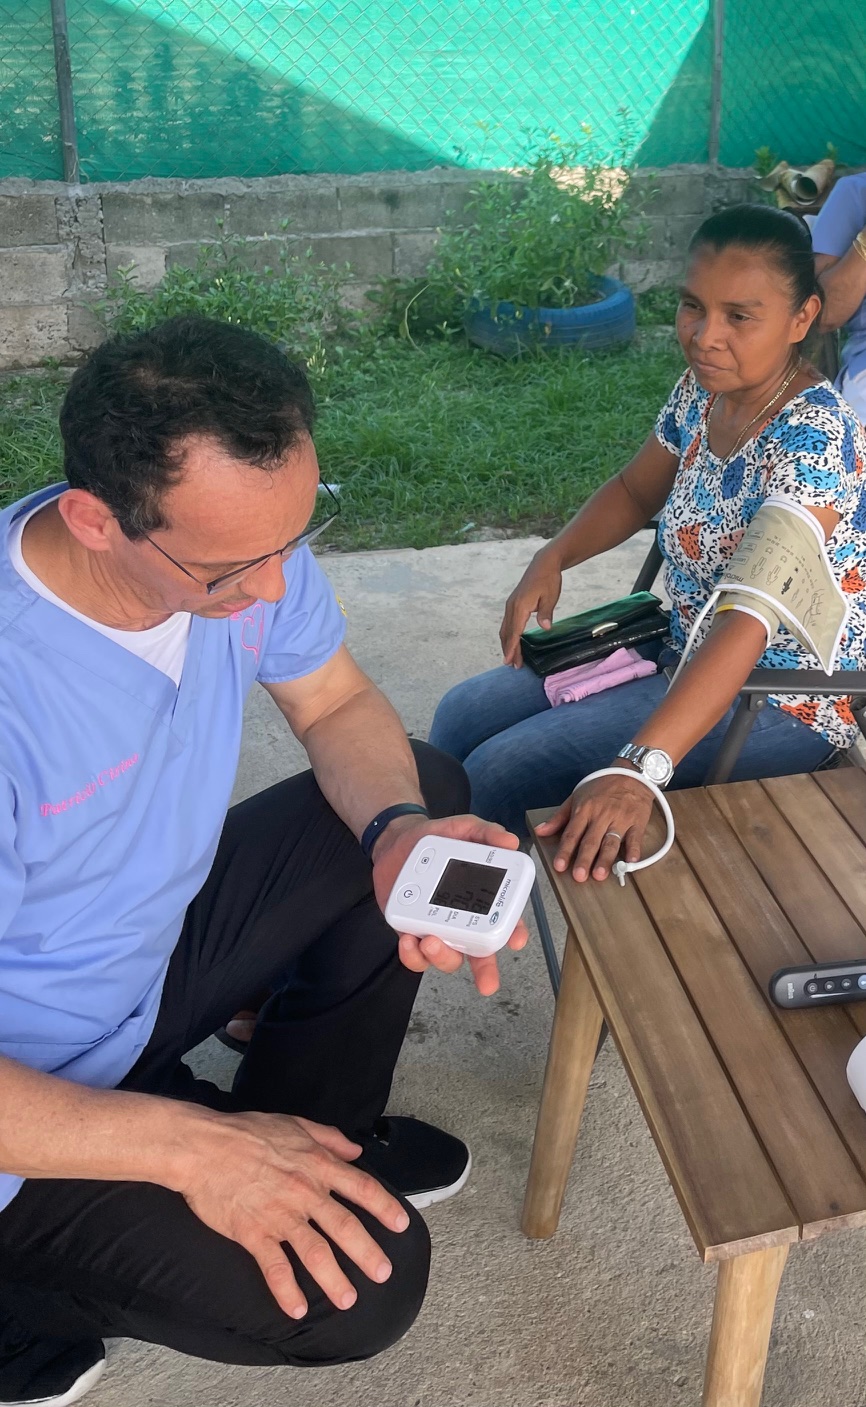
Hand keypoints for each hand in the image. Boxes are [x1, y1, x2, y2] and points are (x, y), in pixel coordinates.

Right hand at [173, 1108, 410, 1319]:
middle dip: (367, 1253)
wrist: (204, 1147)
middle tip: (383, 1274)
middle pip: (345, 1227)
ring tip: (348, 1299)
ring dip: (334, 1280)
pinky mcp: (253, 1234)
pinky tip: (297, 1310)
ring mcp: (280, 1215)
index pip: (361, 1188)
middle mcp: (305, 1192)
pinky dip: (286, 1291)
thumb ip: (329, 1137)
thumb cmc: (247, 1132)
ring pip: (315, 1253)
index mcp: (317, 1164)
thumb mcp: (295, 1123)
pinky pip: (275, 1268)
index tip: (401, 1224)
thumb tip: (354, 1151)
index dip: (384, 1207)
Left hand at [371, 814, 528, 994]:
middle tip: (488, 982)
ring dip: (443, 957)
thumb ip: (486, 832)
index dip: (513, 933)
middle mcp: (462, 920)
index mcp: (482, 898)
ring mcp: (438, 929)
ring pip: (447, 958)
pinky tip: (410, 941)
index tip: (516, 940)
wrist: (398, 841)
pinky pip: (415, 956)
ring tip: (432, 942)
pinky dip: (413, 955)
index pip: (503, 920)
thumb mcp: (464, 828)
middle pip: (479, 952)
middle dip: (486, 971)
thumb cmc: (438, 838)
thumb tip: (510, 841)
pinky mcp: (412, 933)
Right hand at [499, 548, 563, 666]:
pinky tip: (513, 641)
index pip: (514, 632)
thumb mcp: (550, 597)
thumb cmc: (548, 580)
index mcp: (520, 606)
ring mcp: (510, 605)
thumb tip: (545, 627)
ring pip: (505, 629)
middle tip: (513, 665)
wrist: (543, 564)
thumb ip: (546, 613)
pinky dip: (508, 635)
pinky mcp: (512, 604)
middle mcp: (511, 607)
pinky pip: (507, 623)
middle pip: (507, 633)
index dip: (512, 648)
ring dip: (507, 643)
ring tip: (511, 657)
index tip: (510, 660)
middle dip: (509, 650)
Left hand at [534, 768, 653, 880]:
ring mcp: (620, 819)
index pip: (572, 833)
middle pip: (591, 841)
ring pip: (611, 841)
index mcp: (584, 810)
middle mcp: (601, 816)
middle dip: (584, 859)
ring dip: (605, 859)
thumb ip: (559, 817)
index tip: (559, 866)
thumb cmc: (601, 787)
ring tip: (600, 874)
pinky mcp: (637, 822)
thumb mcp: (576, 797)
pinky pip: (635, 837)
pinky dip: (634, 850)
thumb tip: (540, 831)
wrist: (630, 774)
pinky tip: (631, 862)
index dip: (565, 850)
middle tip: (579, 876)